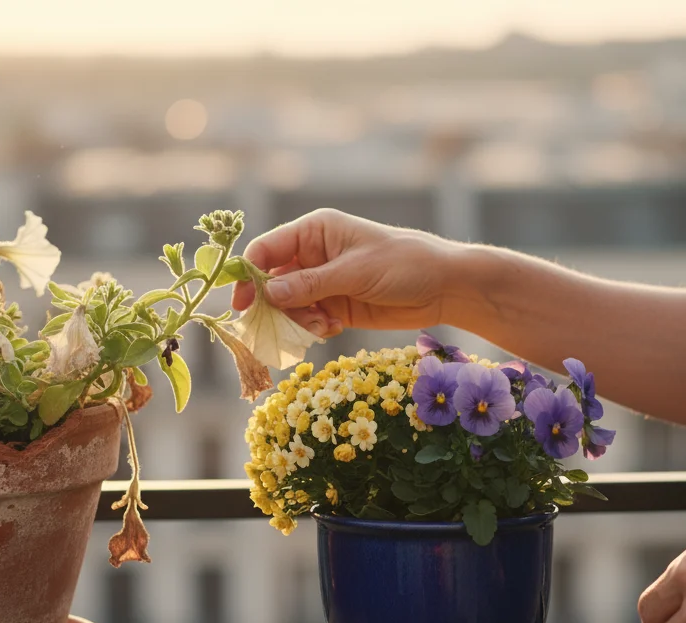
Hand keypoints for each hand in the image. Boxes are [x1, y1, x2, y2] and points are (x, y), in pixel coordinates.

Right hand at [231, 209, 465, 335]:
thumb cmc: (404, 264)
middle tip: (279, 327)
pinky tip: (334, 328)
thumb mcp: (356, 272)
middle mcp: (313, 256)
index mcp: (315, 232)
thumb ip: (311, 284)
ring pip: (288, 306)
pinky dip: (313, 329)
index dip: (248, 274)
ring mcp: (323, 283)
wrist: (444, 288)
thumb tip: (268, 293)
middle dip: (273, 306)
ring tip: (323, 326)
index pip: (267, 250)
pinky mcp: (335, 307)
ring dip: (297, 321)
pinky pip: (307, 320)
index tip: (241, 304)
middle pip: (271, 282)